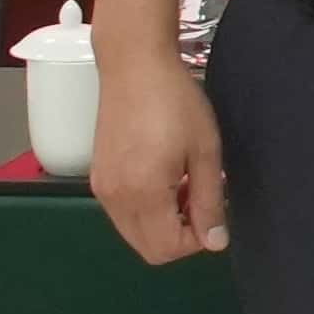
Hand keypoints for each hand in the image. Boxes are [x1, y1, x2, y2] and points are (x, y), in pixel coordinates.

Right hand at [86, 20, 228, 269]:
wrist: (134, 65)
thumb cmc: (176, 102)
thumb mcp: (205, 151)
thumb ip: (209, 201)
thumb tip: (215, 242)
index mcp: (143, 193)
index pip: (167, 249)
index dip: (196, 241)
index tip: (213, 211)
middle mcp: (115, 198)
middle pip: (148, 249)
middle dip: (179, 235)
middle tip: (199, 199)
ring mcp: (102, 188)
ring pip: (134, 233)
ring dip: (162, 223)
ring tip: (182, 185)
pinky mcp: (97, 176)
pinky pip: (122, 213)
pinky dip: (144, 209)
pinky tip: (162, 177)